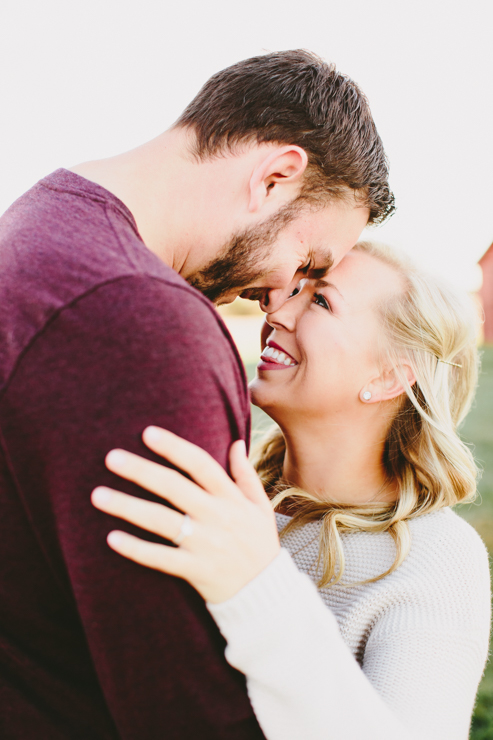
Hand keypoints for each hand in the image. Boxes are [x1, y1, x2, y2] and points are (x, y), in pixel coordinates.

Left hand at [91, 427, 280, 603]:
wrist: (266, 592)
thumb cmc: (258, 543)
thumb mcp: (259, 505)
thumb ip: (245, 474)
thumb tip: (235, 442)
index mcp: (231, 498)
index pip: (200, 465)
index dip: (174, 448)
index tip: (148, 433)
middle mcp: (217, 517)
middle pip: (174, 488)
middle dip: (141, 471)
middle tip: (111, 457)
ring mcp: (204, 544)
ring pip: (161, 521)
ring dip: (128, 507)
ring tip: (98, 495)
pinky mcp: (195, 570)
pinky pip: (161, 558)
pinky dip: (136, 549)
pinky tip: (111, 538)